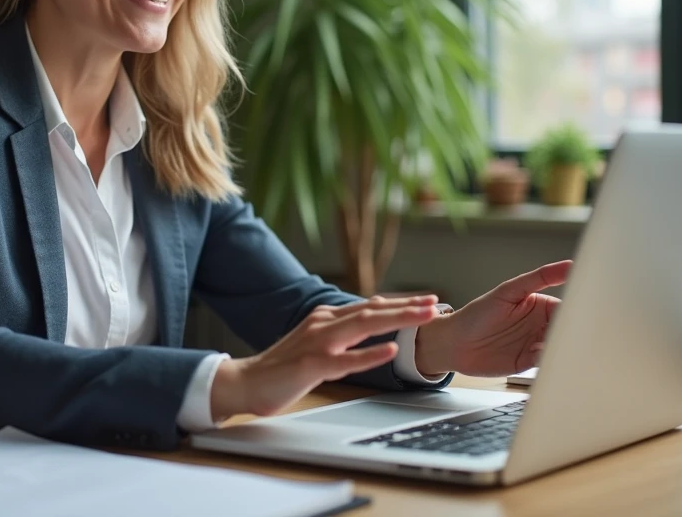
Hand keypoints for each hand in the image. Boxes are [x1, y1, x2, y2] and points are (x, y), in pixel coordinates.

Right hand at [210, 295, 440, 421]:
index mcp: (326, 317)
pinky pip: (345, 359)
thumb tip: (375, 310)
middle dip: (407, 306)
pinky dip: (370, 354)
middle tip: (436, 303)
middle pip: (372, 310)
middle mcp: (324, 323)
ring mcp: (317, 343)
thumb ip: (343, 327)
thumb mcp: (317, 340)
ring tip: (423, 316)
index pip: (370, 305)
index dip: (401, 302)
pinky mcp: (311, 365)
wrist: (245, 381)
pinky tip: (390, 349)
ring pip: (364, 326)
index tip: (429, 300)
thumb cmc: (283, 366)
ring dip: (397, 320)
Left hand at [414, 260, 571, 377]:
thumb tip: (569, 265)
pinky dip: (552, 361)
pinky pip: (547, 363)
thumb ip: (539, 278)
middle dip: (574, 333)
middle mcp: (540, 325)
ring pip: (560, 347)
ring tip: (561, 346)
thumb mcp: (509, 290)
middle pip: (566, 329)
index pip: (567, 307)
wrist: (453, 344)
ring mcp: (536, 345)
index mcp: (540, 305)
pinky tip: (546, 357)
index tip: (586, 314)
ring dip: (564, 348)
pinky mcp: (529, 363)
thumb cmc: (477, 314)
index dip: (578, 311)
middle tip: (579, 335)